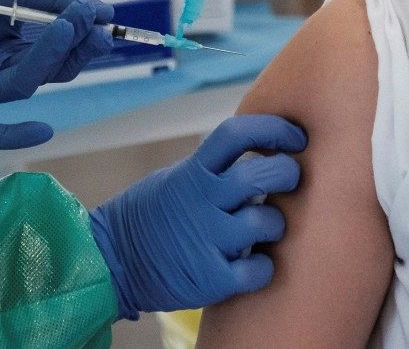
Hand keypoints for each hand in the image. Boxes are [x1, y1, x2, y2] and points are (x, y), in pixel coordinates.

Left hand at [0, 0, 115, 149]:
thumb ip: (58, 0)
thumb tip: (105, 15)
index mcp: (16, 41)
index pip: (59, 50)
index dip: (82, 39)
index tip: (104, 22)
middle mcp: (1, 66)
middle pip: (49, 71)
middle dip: (74, 51)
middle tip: (95, 32)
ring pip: (25, 85)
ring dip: (49, 59)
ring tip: (65, 28)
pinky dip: (13, 136)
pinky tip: (43, 129)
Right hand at [88, 115, 307, 318]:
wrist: (113, 263)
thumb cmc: (149, 218)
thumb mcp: (174, 180)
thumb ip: (211, 169)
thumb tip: (258, 151)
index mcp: (192, 173)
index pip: (236, 134)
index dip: (273, 129)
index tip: (295, 138)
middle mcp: (201, 202)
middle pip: (261, 175)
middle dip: (287, 173)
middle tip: (291, 179)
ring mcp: (207, 240)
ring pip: (265, 222)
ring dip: (275, 224)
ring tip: (265, 229)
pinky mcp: (211, 279)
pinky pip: (258, 270)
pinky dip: (263, 268)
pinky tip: (254, 264)